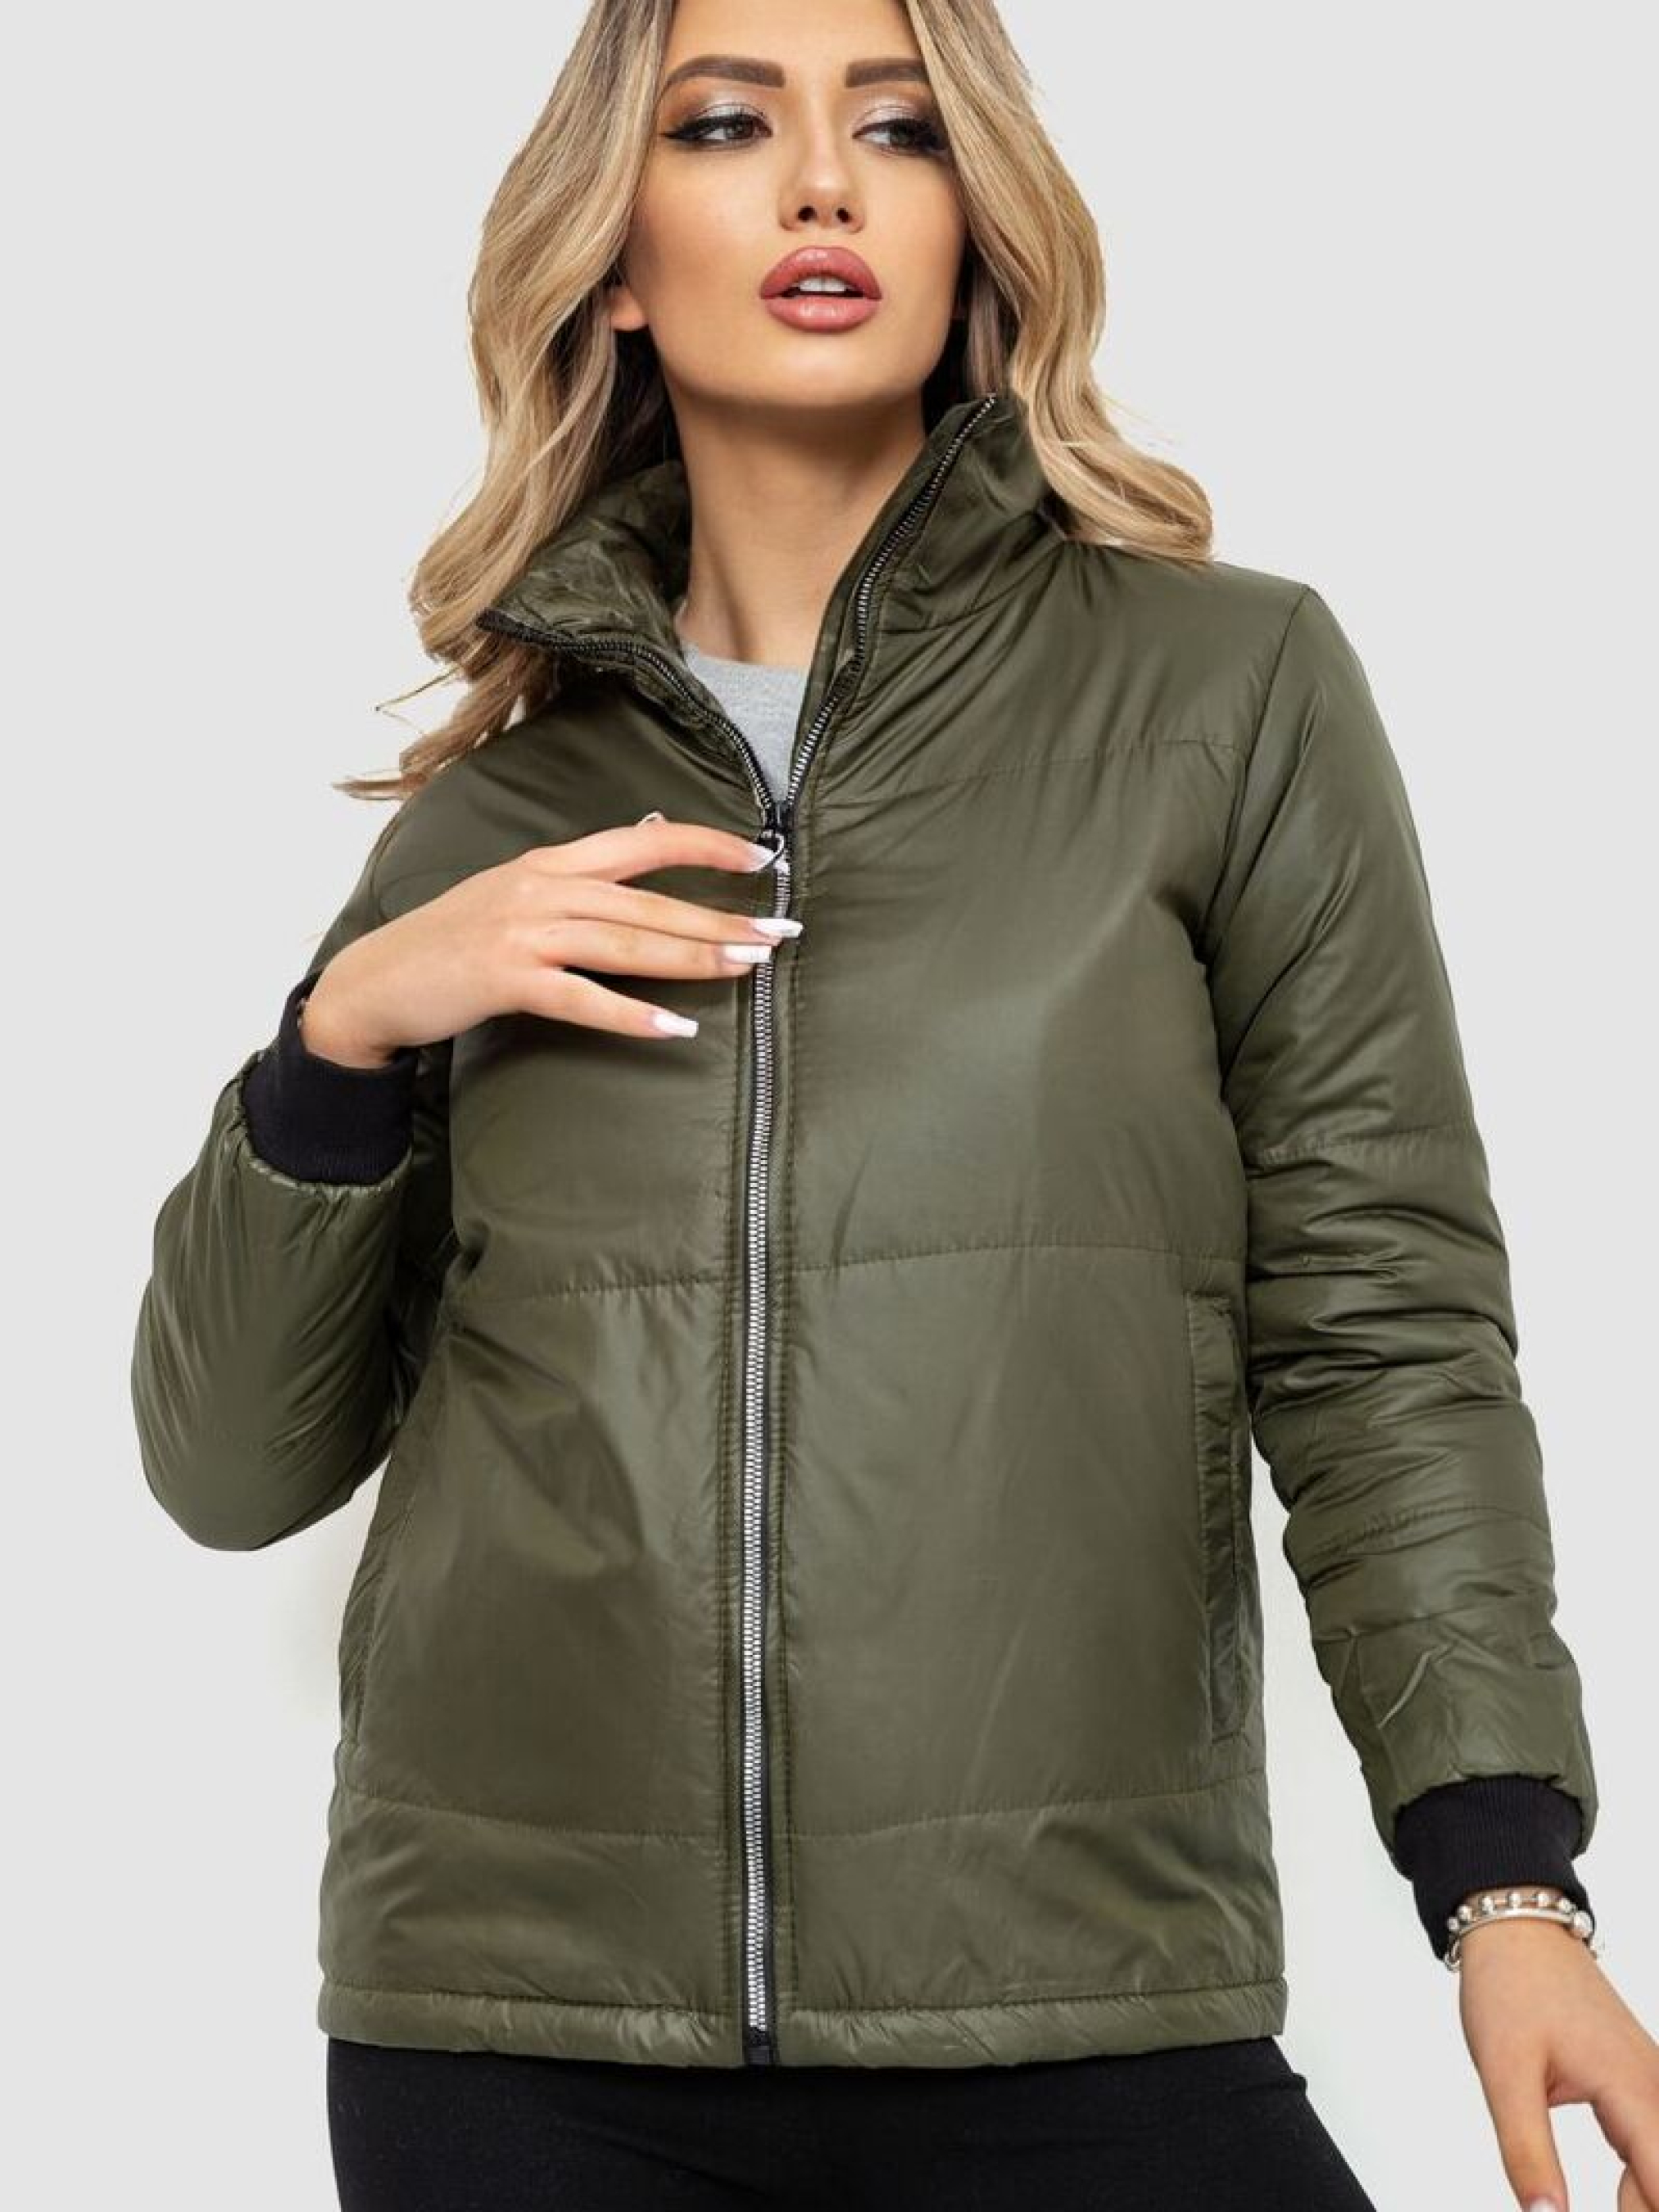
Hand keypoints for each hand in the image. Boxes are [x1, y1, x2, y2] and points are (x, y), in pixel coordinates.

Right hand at [301, 813, 793, 1061]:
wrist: (375, 981)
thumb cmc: (453, 945)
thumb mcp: (515, 896)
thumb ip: (577, 885)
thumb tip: (644, 861)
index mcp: (550, 862)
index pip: (643, 841)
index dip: (705, 844)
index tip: (762, 856)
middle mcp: (541, 886)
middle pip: (648, 900)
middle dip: (719, 915)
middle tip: (779, 932)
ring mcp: (522, 932)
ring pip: (625, 943)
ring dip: (691, 956)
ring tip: (746, 968)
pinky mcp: (505, 979)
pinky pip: (581, 999)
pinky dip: (631, 1015)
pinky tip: (675, 1029)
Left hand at [1457, 1912, 1658, 2209]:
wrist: (1517, 1929)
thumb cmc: (1511, 1987)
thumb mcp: (1503, 2073)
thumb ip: (1526, 2152)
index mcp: (1635, 2090)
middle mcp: (1658, 2091)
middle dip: (1640, 2210)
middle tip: (1563, 2206)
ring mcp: (1654, 2087)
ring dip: (1640, 2203)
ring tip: (1591, 2202)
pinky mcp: (1640, 2087)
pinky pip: (1655, 2150)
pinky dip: (1641, 2184)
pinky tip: (1619, 2201)